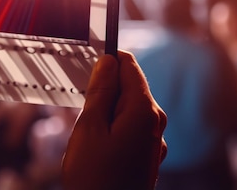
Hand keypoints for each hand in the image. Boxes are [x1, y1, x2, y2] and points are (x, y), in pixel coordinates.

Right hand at [61, 51, 166, 189]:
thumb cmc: (94, 176)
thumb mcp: (90, 127)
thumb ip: (101, 90)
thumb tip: (108, 61)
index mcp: (144, 110)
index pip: (128, 65)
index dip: (107, 59)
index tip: (87, 61)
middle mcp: (155, 122)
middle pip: (129, 86)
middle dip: (104, 89)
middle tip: (81, 106)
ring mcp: (154, 139)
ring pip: (127, 107)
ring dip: (107, 109)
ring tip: (87, 131)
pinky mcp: (148, 154)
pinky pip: (130, 126)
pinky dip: (113, 126)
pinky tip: (98, 143)